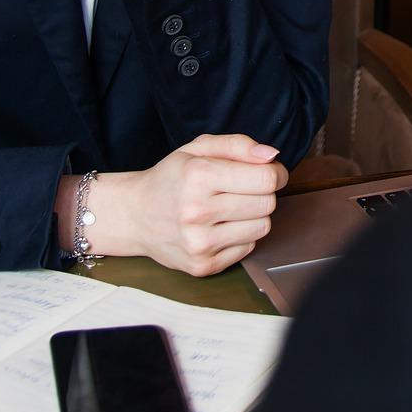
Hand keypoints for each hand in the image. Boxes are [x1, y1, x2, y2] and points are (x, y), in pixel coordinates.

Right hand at [64, 135, 287, 276]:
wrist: (135, 215)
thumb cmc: (171, 178)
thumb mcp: (198, 148)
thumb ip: (237, 145)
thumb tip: (272, 156)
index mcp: (197, 176)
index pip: (265, 178)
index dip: (275, 173)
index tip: (268, 172)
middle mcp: (196, 211)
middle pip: (267, 204)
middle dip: (262, 193)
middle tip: (243, 190)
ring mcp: (199, 243)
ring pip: (262, 227)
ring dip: (253, 216)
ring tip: (230, 208)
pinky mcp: (202, 265)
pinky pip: (248, 248)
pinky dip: (240, 236)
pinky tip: (219, 227)